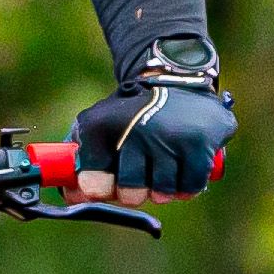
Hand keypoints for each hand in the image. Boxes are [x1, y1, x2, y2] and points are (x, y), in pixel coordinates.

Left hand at [73, 46, 236, 204]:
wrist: (175, 77)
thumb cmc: (132, 113)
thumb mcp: (98, 126)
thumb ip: (83, 162)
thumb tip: (73, 196)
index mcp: (102, 127)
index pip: (94, 185)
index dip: (101, 189)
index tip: (106, 181)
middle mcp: (135, 131)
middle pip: (130, 195)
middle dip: (133, 191)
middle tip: (140, 176)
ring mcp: (170, 137)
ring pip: (162, 193)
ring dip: (162, 188)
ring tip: (162, 168)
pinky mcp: (200, 143)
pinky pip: (190, 186)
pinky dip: (186, 185)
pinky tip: (182, 169)